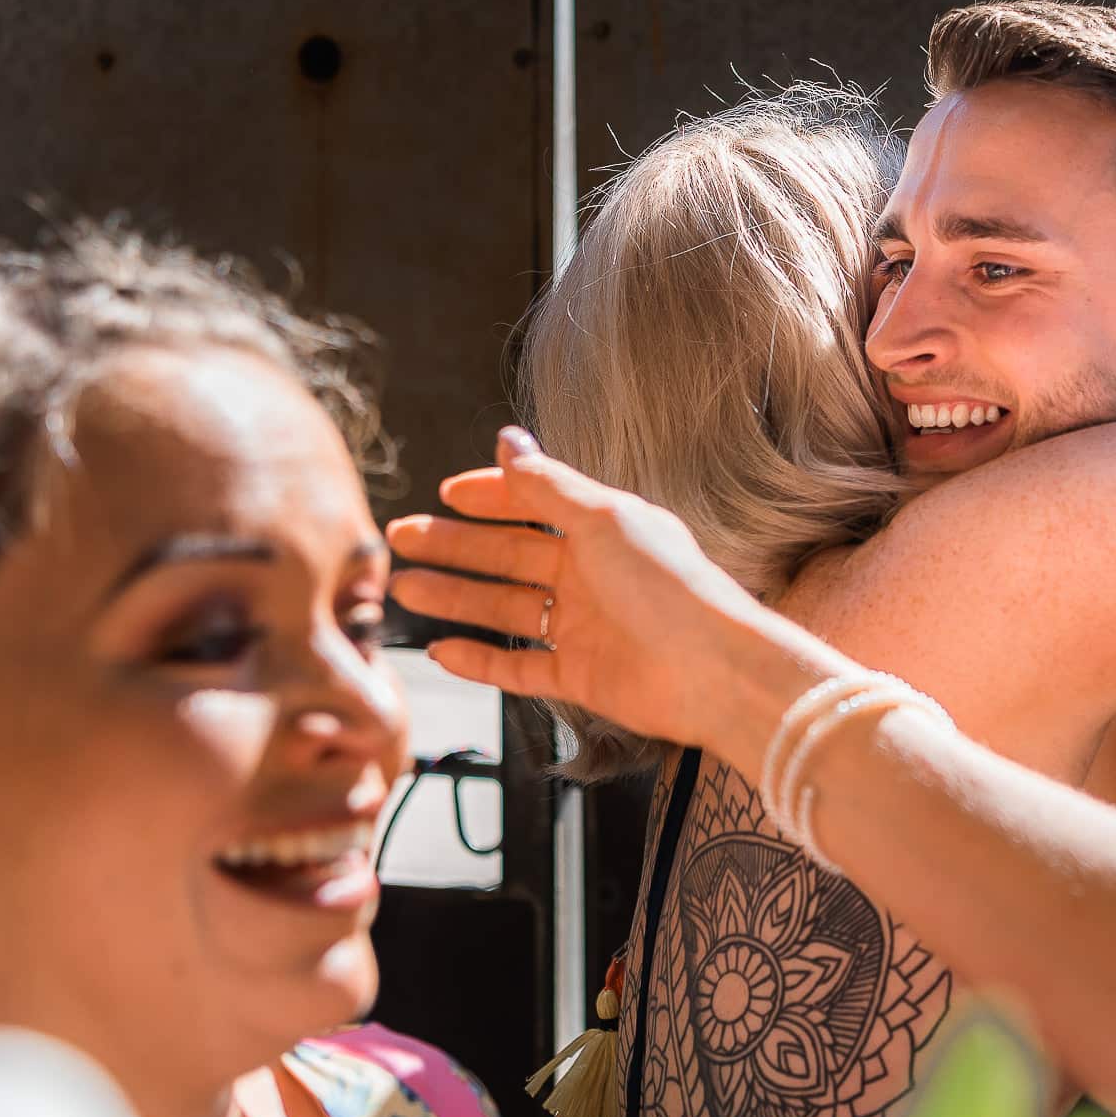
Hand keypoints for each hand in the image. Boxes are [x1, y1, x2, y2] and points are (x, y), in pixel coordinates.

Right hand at [387, 428, 845, 761]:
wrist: (714, 671)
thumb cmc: (671, 587)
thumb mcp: (605, 519)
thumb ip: (549, 484)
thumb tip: (507, 438)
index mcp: (604, 531)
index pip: (536, 505)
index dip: (491, 497)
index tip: (445, 492)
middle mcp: (592, 576)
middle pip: (509, 556)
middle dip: (456, 546)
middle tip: (400, 537)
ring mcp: (584, 628)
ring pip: (505, 609)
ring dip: (456, 597)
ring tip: (405, 587)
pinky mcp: (579, 678)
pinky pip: (517, 667)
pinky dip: (479, 660)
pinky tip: (440, 648)